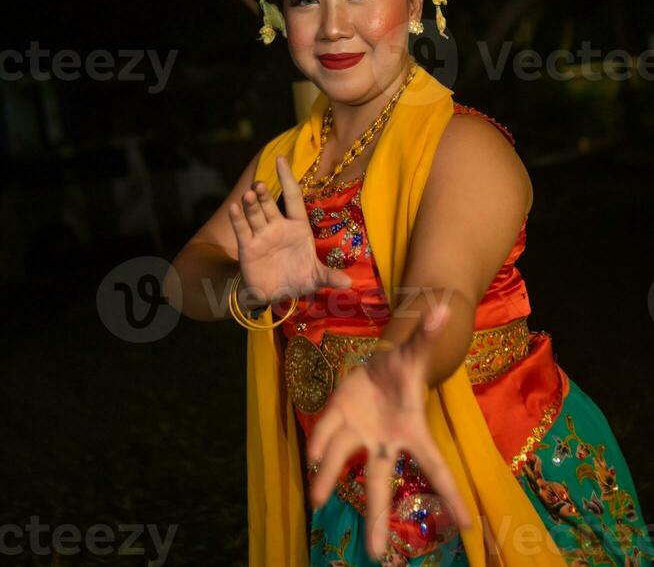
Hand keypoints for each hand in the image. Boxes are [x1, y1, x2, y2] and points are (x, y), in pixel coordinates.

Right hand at [228, 155, 352, 306]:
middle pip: (270, 204)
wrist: (275, 295)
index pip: (292, 197)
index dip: (287, 178)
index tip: (280, 159)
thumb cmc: (298, 279)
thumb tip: (348, 284)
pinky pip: (242, 230)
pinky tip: (234, 208)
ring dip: (251, 203)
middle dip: (264, 193)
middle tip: (260, 184)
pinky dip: (237, 219)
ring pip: (255, 213)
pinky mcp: (247, 247)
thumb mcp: (315, 278)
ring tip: (249, 194)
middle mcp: (278, 226)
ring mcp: (261, 235)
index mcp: (297, 226)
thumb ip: (329, 277)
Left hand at [307, 300, 470, 560]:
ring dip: (329, 477)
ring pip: (342, 458)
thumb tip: (440, 305)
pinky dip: (319, 439)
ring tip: (316, 501)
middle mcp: (383, 443)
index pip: (435, 467)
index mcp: (412, 432)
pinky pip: (327, 432)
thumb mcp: (415, 352)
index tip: (469, 525)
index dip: (451, 494)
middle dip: (376, 517)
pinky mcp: (337, 421)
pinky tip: (310, 455)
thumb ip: (427, 334)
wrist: (379, 366)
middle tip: (375, 555)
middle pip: (380, 482)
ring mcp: (358, 435)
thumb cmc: (404, 370)